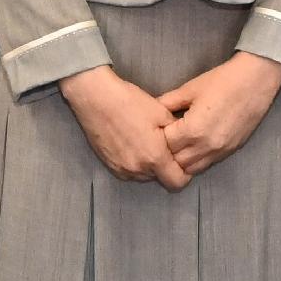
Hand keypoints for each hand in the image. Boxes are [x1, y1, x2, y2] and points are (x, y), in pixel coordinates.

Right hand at [62, 64, 190, 189]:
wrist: (96, 98)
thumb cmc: (130, 102)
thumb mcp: (161, 113)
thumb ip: (176, 133)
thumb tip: (183, 141)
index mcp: (154, 157)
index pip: (177, 182)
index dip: (184, 174)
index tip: (183, 161)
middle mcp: (138, 169)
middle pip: (160, 179)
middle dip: (165, 167)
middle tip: (164, 146)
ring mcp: (121, 169)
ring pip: (144, 176)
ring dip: (149, 166)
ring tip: (146, 143)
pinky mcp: (109, 165)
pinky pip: (129, 172)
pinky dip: (135, 163)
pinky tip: (132, 144)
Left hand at [159, 53, 280, 180]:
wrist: (256, 80)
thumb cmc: (223, 81)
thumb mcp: (190, 89)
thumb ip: (167, 102)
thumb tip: (150, 110)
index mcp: (193, 130)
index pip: (164, 145)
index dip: (157, 136)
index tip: (155, 127)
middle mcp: (206, 146)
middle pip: (175, 162)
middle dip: (166, 151)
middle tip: (164, 137)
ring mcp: (220, 152)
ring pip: (191, 169)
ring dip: (181, 160)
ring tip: (177, 144)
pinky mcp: (230, 151)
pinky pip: (207, 165)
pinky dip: (196, 160)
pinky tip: (193, 147)